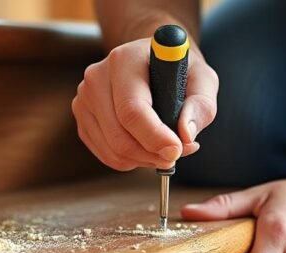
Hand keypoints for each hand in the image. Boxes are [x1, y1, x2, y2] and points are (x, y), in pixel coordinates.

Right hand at [72, 38, 218, 170]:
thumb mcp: (202, 78)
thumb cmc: (178, 69)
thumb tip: (186, 135)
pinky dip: (132, 160)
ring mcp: (84, 99)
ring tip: (166, 148)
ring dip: (145, 159)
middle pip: (120, 137)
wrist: (151, 60)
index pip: (132, 110)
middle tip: (178, 153)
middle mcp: (97, 78)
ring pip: (113, 151)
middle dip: (153, 154)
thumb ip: (201, 105)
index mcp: (124, 61)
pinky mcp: (83, 118)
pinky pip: (108, 155)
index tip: (177, 151)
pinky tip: (148, 146)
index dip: (155, 137)